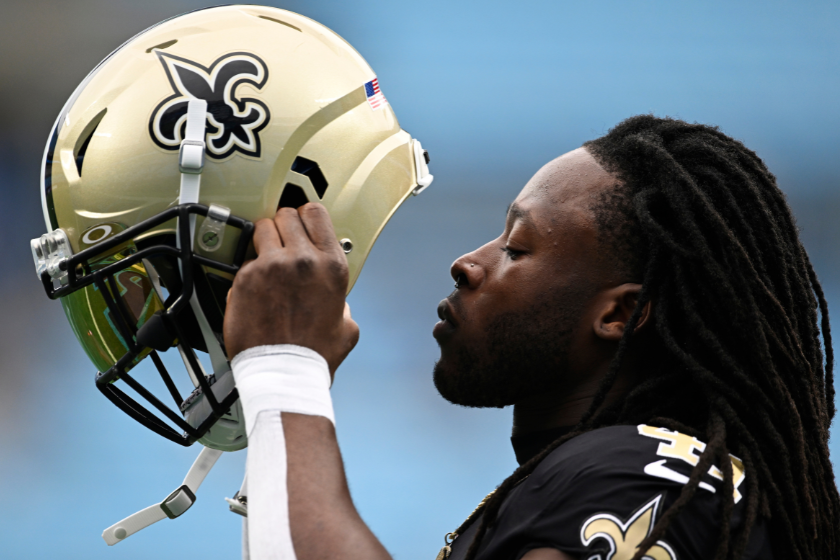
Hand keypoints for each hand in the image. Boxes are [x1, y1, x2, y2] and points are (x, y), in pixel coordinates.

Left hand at [223, 203, 359, 376]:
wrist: (282, 372)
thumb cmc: (313, 354)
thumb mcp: (346, 326)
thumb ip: (343, 304)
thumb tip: (339, 303)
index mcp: (331, 266)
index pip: (316, 212)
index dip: (306, 216)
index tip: (301, 223)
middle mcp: (302, 259)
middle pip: (286, 215)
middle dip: (283, 227)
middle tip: (282, 244)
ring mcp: (271, 266)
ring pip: (261, 228)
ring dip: (263, 241)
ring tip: (266, 260)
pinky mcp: (245, 278)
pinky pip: (244, 260)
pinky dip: (249, 270)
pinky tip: (255, 288)